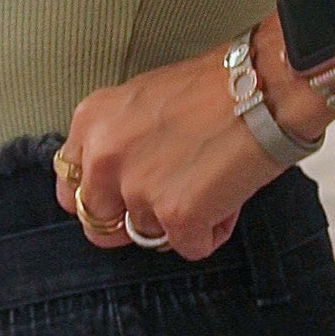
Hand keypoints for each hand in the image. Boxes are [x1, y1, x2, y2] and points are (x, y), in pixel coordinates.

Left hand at [55, 46, 285, 260]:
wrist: (265, 87)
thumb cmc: (217, 87)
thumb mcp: (143, 101)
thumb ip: (120, 141)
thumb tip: (121, 181)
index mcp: (92, 122)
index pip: (70, 186)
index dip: (100, 197)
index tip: (120, 199)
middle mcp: (104, 157)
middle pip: (98, 222)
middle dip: (133, 220)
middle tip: (169, 199)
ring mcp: (137, 189)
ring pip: (148, 237)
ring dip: (180, 222)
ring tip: (210, 185)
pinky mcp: (176, 215)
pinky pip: (190, 248)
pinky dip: (212, 232)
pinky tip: (228, 199)